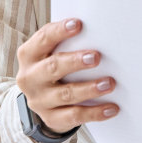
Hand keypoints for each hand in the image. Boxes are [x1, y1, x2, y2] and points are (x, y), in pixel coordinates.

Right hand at [15, 18, 116, 134]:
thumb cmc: (52, 65)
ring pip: (66, 94)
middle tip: (96, 57)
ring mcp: (39, 100)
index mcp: (29, 55)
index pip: (43, 39)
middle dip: (75, 62)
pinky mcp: (51, 118)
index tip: (78, 24)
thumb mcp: (50, 52)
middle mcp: (30, 77)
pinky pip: (74, 116)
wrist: (40, 100)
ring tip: (109, 83)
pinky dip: (95, 112)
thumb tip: (99, 29)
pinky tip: (112, 108)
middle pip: (52, 67)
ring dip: (89, 89)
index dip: (60, 31)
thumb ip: (67, 41)